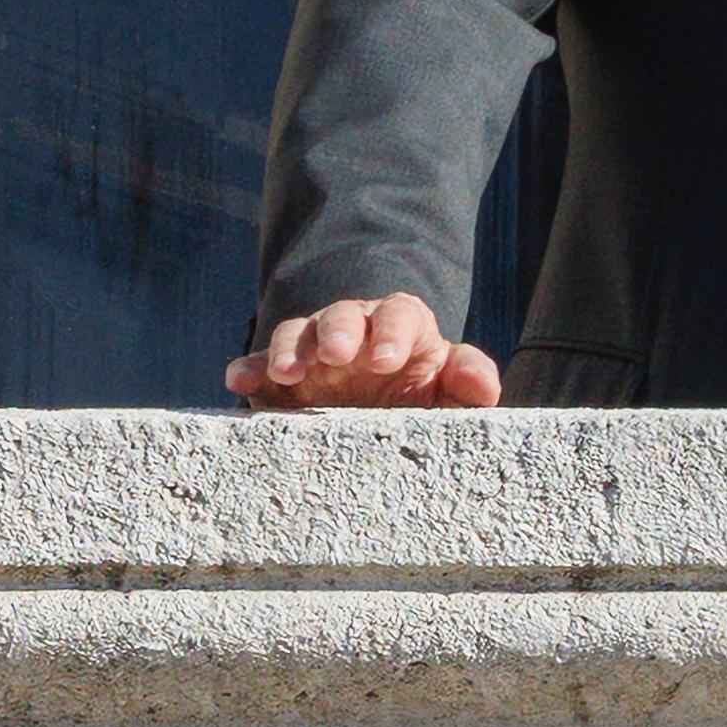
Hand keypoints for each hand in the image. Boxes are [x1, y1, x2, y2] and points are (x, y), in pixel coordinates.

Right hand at [228, 294, 501, 409]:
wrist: (374, 411)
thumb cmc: (418, 394)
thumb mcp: (446, 389)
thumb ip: (466, 381)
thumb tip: (487, 389)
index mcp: (399, 326)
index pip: (400, 315)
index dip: (394, 332)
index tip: (389, 359)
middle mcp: (352, 329)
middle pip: (342, 316)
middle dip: (339, 332)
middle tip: (336, 356)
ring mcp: (311, 349)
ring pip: (296, 333)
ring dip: (290, 349)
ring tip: (289, 373)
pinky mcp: (277, 376)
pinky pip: (258, 366)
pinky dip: (248, 370)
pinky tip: (240, 382)